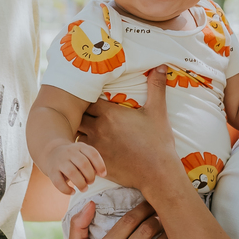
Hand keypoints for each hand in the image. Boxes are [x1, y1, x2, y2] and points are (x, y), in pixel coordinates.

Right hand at [45, 140, 106, 195]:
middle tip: (91, 182)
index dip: (100, 165)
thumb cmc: (73, 158)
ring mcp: (59, 161)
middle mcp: (69, 152)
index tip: (103, 175)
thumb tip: (101, 174)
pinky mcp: (51, 171)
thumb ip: (92, 163)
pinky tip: (73, 192)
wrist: (51, 153)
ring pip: (72, 173)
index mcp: (80, 146)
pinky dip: (67, 190)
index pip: (93, 153)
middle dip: (90, 176)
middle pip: (83, 164)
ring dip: (81, 184)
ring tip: (84, 188)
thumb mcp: (83, 154)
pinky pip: (59, 182)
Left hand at [77, 67, 180, 193]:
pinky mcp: (96, 160)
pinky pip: (81, 151)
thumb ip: (156, 87)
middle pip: (78, 115)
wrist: (158, 173)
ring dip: (80, 129)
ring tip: (85, 128)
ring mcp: (96, 146)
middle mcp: (99, 128)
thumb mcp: (158, 111)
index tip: (91, 96)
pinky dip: (82, 146)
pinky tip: (87, 145)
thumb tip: (162, 66)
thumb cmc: (158, 141)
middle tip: (84, 111)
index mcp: (111, 114)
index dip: (88, 98)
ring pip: (77, 133)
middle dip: (81, 113)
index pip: (88, 100)